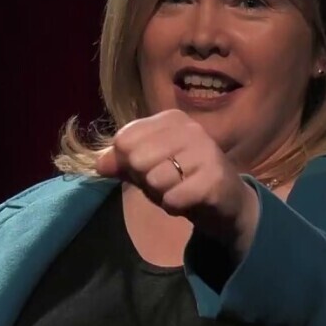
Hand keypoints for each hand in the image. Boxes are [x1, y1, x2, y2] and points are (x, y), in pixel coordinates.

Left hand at [95, 109, 259, 254]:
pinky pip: (173, 198)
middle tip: (169, 182)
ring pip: (156, 179)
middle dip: (146, 180)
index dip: (130, 163)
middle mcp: (190, 128)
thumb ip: (121, 162)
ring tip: (180, 190)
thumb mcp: (147, 168)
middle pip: (137, 159)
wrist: (226, 202)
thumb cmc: (183, 180)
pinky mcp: (215, 178)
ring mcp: (206, 151)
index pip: (124, 140)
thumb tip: (99, 164)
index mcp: (171, 119)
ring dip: (162, 194)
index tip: (152, 167)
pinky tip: (189, 201)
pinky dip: (175, 206)